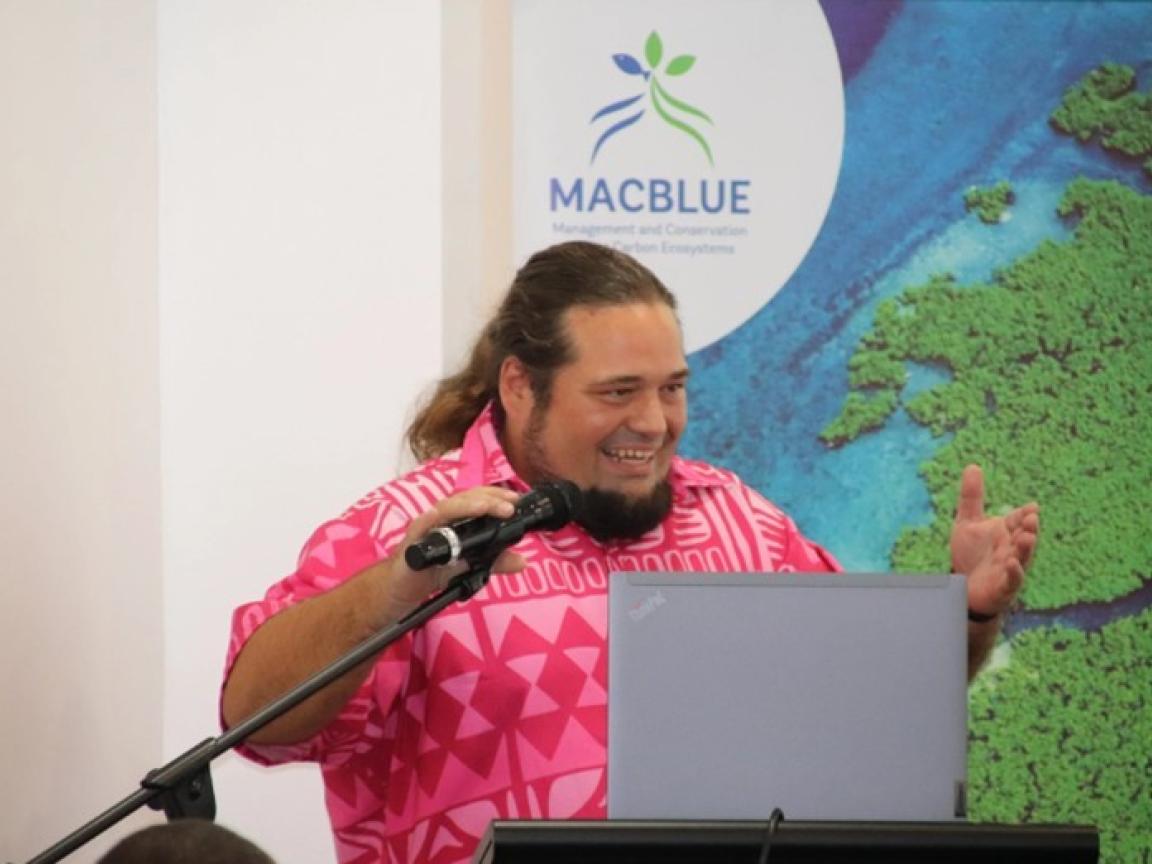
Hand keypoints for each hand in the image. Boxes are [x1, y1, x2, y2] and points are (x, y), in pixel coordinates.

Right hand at [381, 486, 528, 617]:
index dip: (496, 495)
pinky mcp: (411, 543)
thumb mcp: (470, 567)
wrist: (402, 589)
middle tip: (509, 506)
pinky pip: (419, 528)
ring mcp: (425, 528)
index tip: (516, 499)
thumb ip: (495, 562)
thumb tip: (522, 561)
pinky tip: (437, 517)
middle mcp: (441, 518)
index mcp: (456, 520)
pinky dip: (429, 521)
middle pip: (464, 499)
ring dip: (465, 506)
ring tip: (485, 507)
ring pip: (444, 509)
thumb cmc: (433, 570)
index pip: (477, 499)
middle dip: (488, 499)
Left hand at [950, 465, 1038, 620]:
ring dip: (1026, 548)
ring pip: (1022, 558)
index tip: (1031, 507)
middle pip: (1024, 537)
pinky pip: (1012, 580)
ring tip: (1027, 537)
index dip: (1023, 515)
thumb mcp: (967, 522)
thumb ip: (971, 497)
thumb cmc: (970, 555)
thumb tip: (972, 465)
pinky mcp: (1003, 587)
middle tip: (1032, 518)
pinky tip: (1011, 562)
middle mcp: (1012, 549)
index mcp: (1006, 533)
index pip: (1018, 520)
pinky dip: (1013, 572)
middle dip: (1029, 528)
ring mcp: (1009, 569)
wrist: (961, 588)